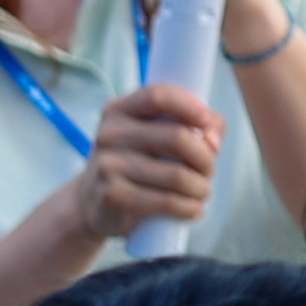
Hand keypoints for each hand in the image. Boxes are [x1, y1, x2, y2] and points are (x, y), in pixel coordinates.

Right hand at [74, 81, 220, 242]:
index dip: (190, 106)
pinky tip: (194, 209)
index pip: (158, 96)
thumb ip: (194, 126)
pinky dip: (190, 207)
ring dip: (201, 187)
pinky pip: (166, 201)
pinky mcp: (112, 196)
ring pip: (177, 174)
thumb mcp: (156, 136)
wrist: (93, 203)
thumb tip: (212, 138)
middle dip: (205, 158)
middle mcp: (109, 134)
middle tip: (208, 171)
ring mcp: (107, 165)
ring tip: (202, 191)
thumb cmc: (137, 163)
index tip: (208, 122)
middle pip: (177, 138)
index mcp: (119, 110)